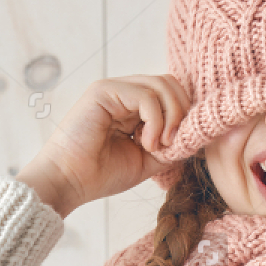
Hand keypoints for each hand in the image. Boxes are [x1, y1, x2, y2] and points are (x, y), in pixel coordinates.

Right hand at [15, 76, 188, 216]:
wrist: (69, 182)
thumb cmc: (102, 174)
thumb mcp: (148, 159)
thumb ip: (171, 144)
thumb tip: (197, 132)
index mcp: (134, 107)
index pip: (172, 94)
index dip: (183, 115)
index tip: (179, 145)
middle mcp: (125, 92)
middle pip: (171, 83)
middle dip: (181, 113)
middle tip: (172, 143)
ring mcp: (115, 89)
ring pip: (162, 85)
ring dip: (170, 118)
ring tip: (157, 145)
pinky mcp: (104, 90)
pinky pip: (147, 96)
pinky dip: (156, 121)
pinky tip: (146, 143)